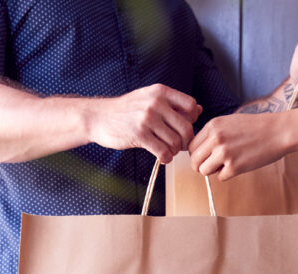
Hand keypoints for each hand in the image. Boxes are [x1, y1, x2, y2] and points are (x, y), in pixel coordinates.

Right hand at [84, 84, 201, 163]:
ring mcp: (147, 118)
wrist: (98, 117)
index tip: (182, 128)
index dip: (191, 120)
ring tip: (167, 151)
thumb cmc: (127, 110)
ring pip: (175, 141)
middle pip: (186, 127)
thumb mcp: (149, 99)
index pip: (191, 106)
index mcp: (160, 92)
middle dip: (184, 141)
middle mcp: (155, 103)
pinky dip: (166, 158)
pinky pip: (163, 151)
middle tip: (177, 145)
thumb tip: (198, 110)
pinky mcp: (139, 135)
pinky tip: (161, 157)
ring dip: (174, 151)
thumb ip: (173, 104)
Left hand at [188, 113, 285, 180]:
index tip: (206, 156)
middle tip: (213, 165)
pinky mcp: (234, 167)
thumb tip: (198, 152)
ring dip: (213, 171)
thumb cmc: (256, 127)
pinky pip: (220, 177)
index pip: (191, 147)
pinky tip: (239, 164)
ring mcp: (224, 153)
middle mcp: (215, 138)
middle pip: (194, 161)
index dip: (198, 154)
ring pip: (204, 171)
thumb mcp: (229, 122)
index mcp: (212, 125)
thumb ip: (212, 134)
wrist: (279, 131)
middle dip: (201, 166)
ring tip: (226, 164)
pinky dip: (228, 174)